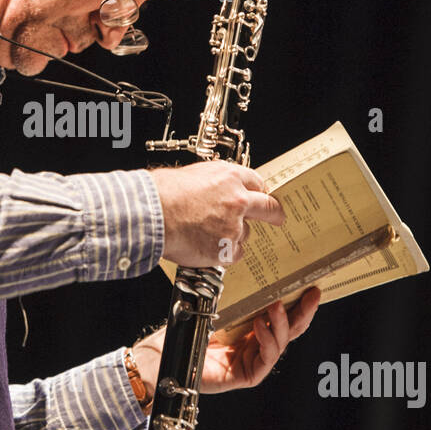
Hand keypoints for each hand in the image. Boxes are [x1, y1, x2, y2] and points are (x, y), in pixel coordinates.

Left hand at [131, 288, 320, 397]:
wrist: (165, 351)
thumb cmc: (190, 325)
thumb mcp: (219, 304)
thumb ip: (239, 294)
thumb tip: (257, 268)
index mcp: (253, 327)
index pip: (284, 316)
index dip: (300, 303)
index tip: (313, 286)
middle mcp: (257, 344)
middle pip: (290, 330)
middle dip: (303, 312)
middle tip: (312, 294)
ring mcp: (252, 361)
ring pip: (280, 344)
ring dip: (281, 323)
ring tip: (275, 306)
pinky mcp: (245, 376)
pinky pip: (264, 360)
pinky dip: (266, 342)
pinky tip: (260, 326)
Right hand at [150, 160, 284, 267]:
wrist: (153, 214)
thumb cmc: (162, 194)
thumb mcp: (191, 175)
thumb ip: (211, 185)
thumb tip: (213, 193)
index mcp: (228, 177)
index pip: (256, 182)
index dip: (257, 191)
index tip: (259, 197)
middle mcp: (237, 200)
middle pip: (268, 207)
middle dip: (275, 214)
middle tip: (278, 218)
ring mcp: (234, 225)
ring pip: (245, 235)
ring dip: (232, 237)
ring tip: (206, 235)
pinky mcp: (226, 248)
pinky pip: (233, 254)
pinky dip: (222, 253)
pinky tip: (206, 247)